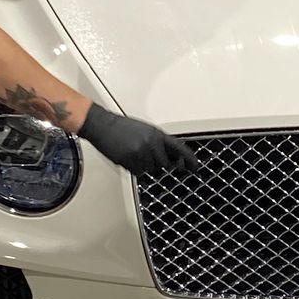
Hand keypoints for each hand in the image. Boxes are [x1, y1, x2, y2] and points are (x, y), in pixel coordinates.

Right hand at [80, 103, 197, 177]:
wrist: (102, 125)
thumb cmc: (121, 127)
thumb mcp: (145, 131)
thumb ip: (158, 143)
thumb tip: (170, 156)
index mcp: (157, 134)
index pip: (179, 148)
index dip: (189, 159)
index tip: (195, 167)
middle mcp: (151, 143)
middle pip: (165, 164)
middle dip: (158, 164)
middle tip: (147, 158)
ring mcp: (141, 152)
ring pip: (151, 170)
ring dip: (144, 166)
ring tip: (133, 154)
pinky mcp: (130, 160)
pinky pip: (139, 172)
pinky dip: (135, 169)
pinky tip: (128, 158)